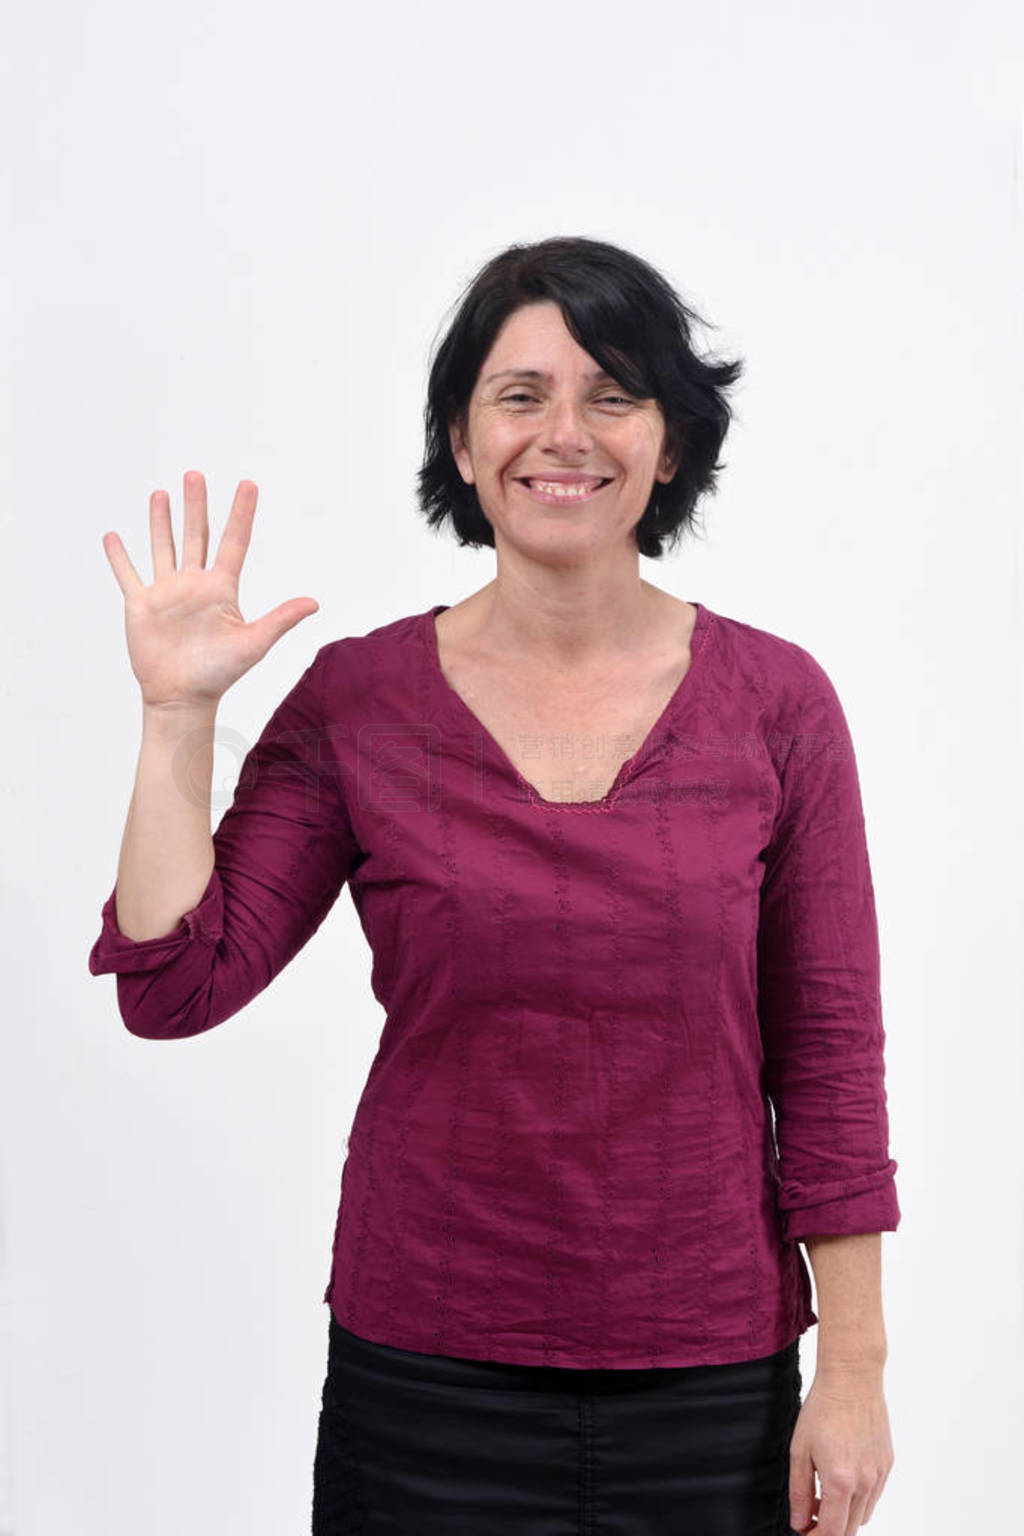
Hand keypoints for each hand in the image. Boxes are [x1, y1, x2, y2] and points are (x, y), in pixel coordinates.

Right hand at [101, 471, 319, 709]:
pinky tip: (113, 537)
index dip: (241, 513)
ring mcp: (166, 593)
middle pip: (196, 536)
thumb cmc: (219, 674)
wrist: (182, 697)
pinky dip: (119, 557)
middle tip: (195, 475)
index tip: (248, 484)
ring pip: (162, 547)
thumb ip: (280, 619)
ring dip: (160, 521)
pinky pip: (128, 575)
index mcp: (221, 589)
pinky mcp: (141, 605)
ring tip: (160, 493)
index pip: (233, 542)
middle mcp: (194, 584)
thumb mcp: (254, 643)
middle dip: (195, 505)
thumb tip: (314, 603)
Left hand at [787, 1367, 893, 1533]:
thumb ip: (800, 1491)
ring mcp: (879, 1474)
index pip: (832, 1532)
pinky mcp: (887, 1464)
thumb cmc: (823, 1409)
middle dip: (829, 1530)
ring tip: (823, 1495)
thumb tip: (800, 1522)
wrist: (853, 1379)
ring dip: (844, 1515)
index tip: (804, 1531)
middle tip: (810, 1516)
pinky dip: (858, 1498)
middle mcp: (865, 1483)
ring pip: (863, 1515)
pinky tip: (842, 1476)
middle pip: (850, 1530)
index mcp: (840, 1482)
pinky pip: (874, 1495)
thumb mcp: (799, 1450)